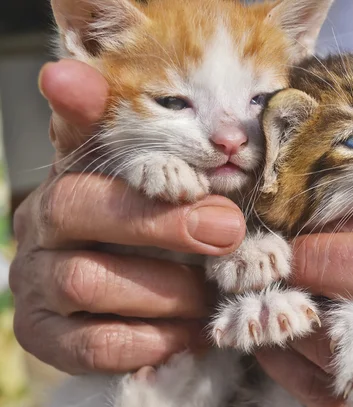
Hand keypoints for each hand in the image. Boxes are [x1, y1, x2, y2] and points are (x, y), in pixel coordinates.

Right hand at [9, 60, 245, 373]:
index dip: (76, 107)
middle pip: (75, 207)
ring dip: (165, 291)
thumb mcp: (169, 201)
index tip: (71, 79)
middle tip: (228, 230)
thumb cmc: (157, 240)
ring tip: (209, 294)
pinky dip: (151, 339)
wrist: (130, 308)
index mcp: (72, 176)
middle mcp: (40, 223)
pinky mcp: (44, 337)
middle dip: (161, 222)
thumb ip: (179, 167)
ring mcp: (35, 282)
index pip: (70, 133)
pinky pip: (93, 342)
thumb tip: (201, 133)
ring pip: (86, 280)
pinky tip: (188, 333)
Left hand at [256, 206, 352, 405]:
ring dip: (293, 327)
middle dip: (308, 295)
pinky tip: (283, 332)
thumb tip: (317, 216)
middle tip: (276, 271)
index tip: (294, 245)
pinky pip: (325, 394)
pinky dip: (291, 361)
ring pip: (335, 369)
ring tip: (278, 296)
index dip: (335, 255)